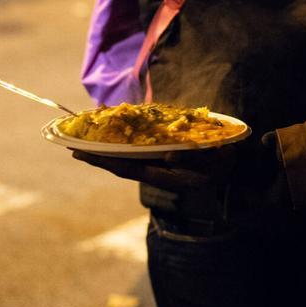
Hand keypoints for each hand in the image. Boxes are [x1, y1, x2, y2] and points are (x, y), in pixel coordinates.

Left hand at [72, 146, 235, 190]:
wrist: (234, 170)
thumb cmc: (223, 167)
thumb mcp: (212, 164)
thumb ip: (192, 161)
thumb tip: (167, 157)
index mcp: (164, 175)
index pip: (127, 168)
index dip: (103, 160)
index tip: (80, 153)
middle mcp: (157, 169)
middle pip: (120, 163)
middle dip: (97, 156)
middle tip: (71, 146)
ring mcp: (159, 162)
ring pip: (127, 156)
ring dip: (108, 148)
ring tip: (88, 138)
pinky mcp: (163, 154)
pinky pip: (138, 148)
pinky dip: (124, 140)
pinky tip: (116, 132)